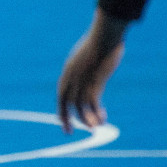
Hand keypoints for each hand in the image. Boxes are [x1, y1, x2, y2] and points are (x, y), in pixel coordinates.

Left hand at [57, 9, 126, 133]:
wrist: (105, 34)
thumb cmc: (100, 43)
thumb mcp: (88, 55)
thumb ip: (86, 66)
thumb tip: (91, 69)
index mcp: (68, 71)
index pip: (61, 94)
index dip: (61, 108)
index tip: (62, 119)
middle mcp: (72, 77)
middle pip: (65, 102)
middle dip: (65, 118)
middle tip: (68, 132)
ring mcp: (83, 79)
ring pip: (80, 105)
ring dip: (86, 119)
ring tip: (94, 127)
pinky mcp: (95, 81)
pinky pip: (93, 102)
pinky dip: (96, 113)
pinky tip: (102, 119)